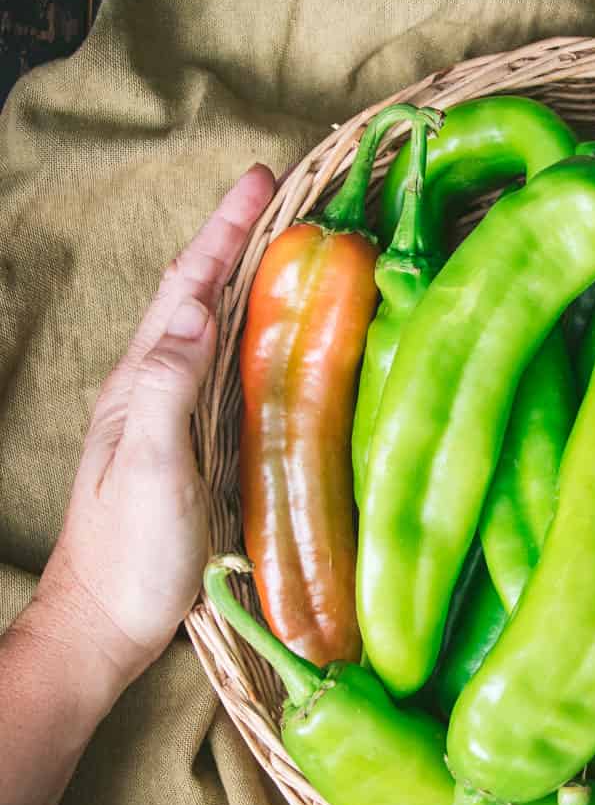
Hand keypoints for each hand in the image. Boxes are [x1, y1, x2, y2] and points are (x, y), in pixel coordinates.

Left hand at [29, 166, 275, 699]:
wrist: (103, 625)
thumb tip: (200, 308)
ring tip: (281, 246)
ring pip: (209, 327)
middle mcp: (151, 388)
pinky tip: (269, 338)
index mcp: (140, 383)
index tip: (259, 179)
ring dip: (241, 277)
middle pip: (195, 294)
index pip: (186, 287)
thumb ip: (166, 384)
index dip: (222, 232)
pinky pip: (222, 369)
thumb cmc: (128, 553)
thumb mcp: (150, 464)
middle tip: (277, 194)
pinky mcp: (190, 448)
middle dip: (233, 238)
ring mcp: (169, 418)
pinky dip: (248, 332)